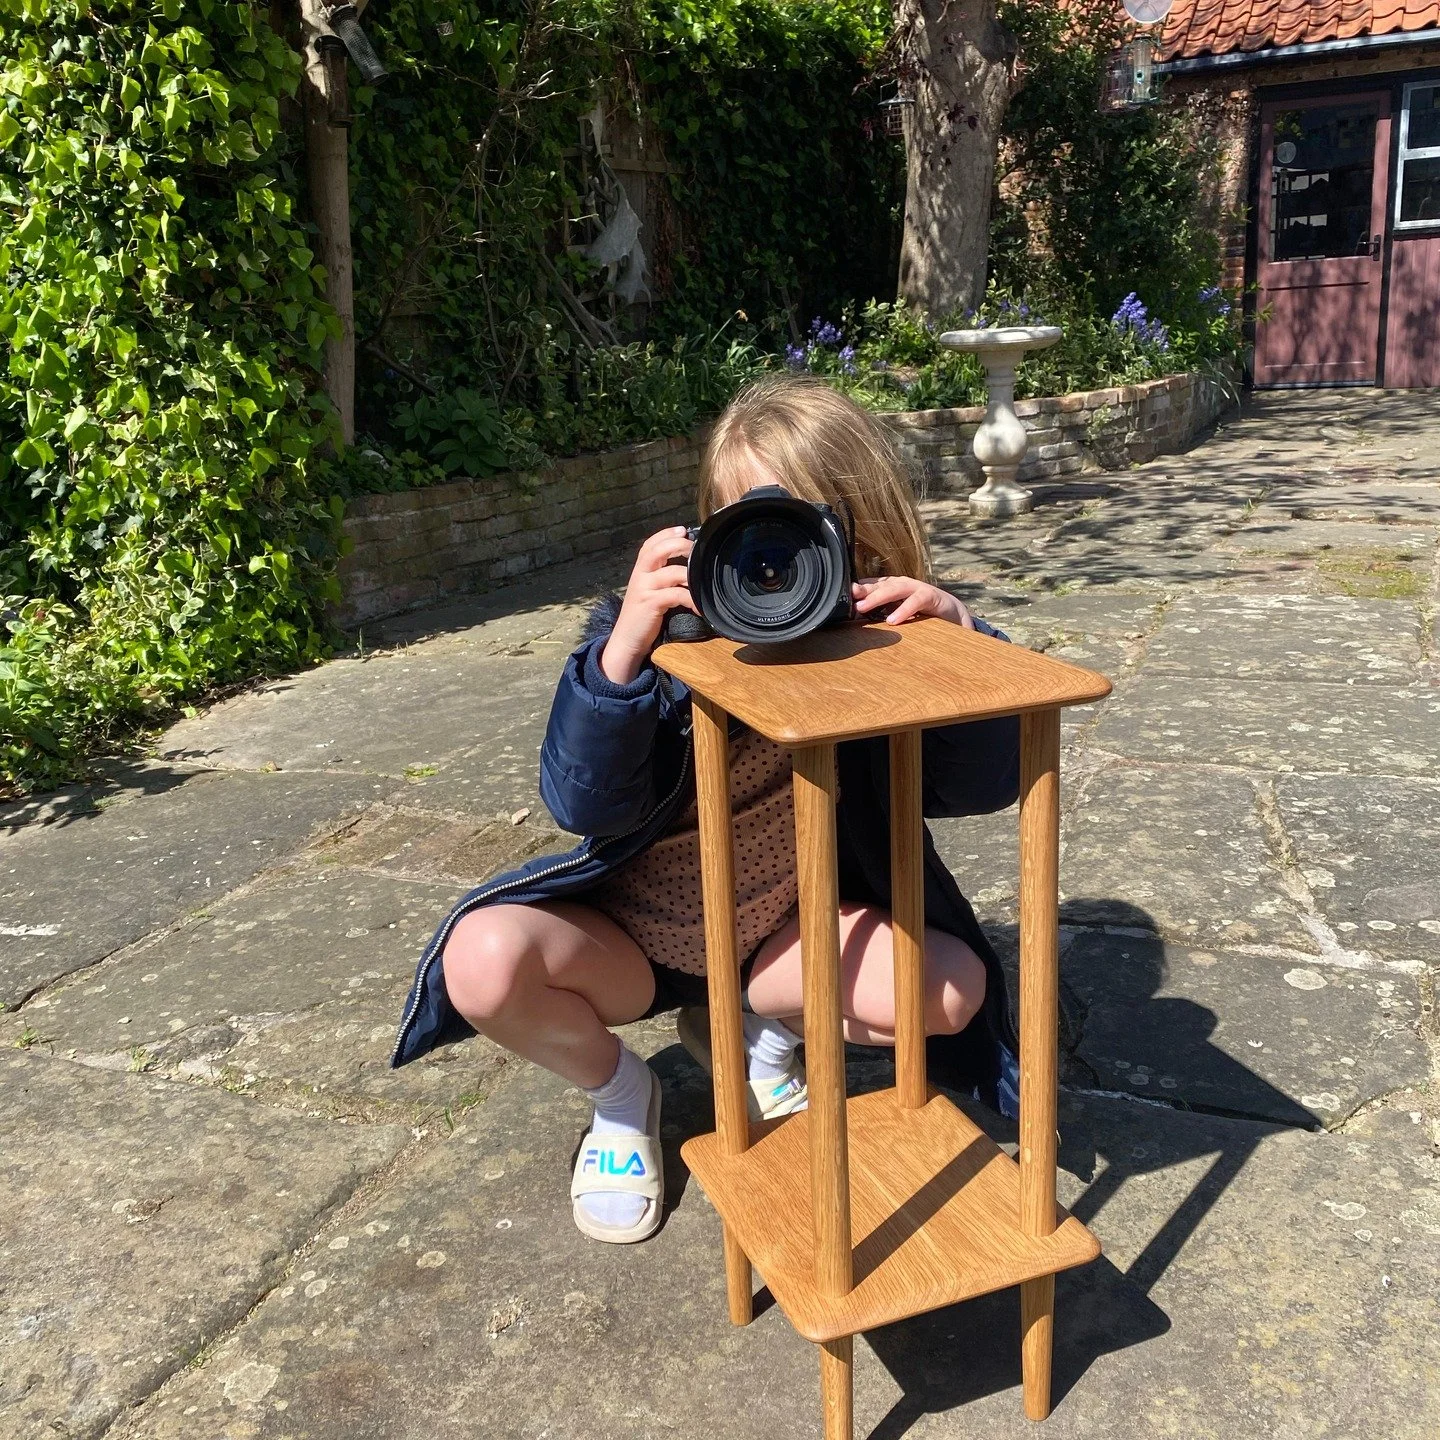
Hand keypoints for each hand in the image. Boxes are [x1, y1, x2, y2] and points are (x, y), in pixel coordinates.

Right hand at [599, 527, 696, 683]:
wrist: (627, 639)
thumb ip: (661, 576)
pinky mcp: (650, 604)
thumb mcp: (649, 590)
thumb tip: (687, 565)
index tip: (684, 529)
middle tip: (696, 549)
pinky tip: (699, 608)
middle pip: (658, 550)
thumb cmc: (643, 615)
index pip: (650, 544)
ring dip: (691, 575)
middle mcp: (640, 575)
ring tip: (704, 582)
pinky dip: (691, 599)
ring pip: (671, 572)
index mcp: (640, 569)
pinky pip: (676, 594)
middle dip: (679, 545)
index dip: (666, 533)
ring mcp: (644, 589)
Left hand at [852, 576, 975, 628]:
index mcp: (891, 586)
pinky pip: (916, 601)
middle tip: (848, 601)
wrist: (952, 612)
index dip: (856, 589)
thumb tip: (854, 619)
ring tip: (863, 608)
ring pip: (894, 589)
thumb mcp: (896, 612)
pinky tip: (893, 620)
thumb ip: (879, 613)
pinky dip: (904, 610)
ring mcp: (916, 588)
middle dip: (862, 591)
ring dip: (877, 598)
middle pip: (879, 585)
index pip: (870, 585)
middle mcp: (902, 584)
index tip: (838, 596)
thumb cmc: (920, 612)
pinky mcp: (930, 596)